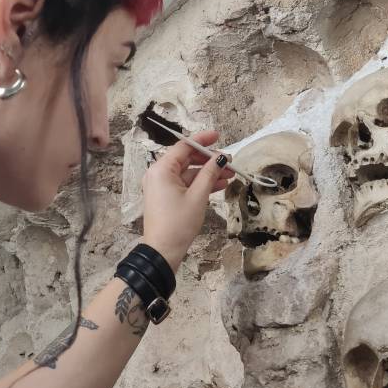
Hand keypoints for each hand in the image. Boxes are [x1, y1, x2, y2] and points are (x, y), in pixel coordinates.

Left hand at [141, 130, 233, 271]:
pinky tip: (219, 185)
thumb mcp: (198, 196)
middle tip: (229, 161)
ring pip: (188, 173)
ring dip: (208, 173)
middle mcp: (158, 174)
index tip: (218, 136)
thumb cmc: (178, 223)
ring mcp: (161, 186)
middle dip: (208, 160)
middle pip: (186, 159)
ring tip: (229, 174)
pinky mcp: (165, 197)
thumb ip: (210, 174)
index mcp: (161, 169)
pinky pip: (184, 184)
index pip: (183, 146)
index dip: (202, 140)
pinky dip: (200, 184)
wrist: (163, 251)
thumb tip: (221, 158)